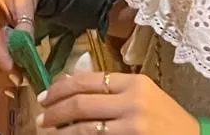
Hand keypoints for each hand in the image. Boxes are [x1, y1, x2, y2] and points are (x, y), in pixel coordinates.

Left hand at [37, 71, 195, 133]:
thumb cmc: (168, 119)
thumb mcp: (144, 95)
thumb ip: (115, 90)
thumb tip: (72, 87)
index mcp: (134, 82)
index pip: (87, 80)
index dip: (61, 87)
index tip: (45, 95)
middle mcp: (132, 99)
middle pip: (81, 102)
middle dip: (55, 109)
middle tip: (41, 116)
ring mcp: (133, 123)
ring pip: (85, 126)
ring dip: (62, 129)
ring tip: (49, 131)